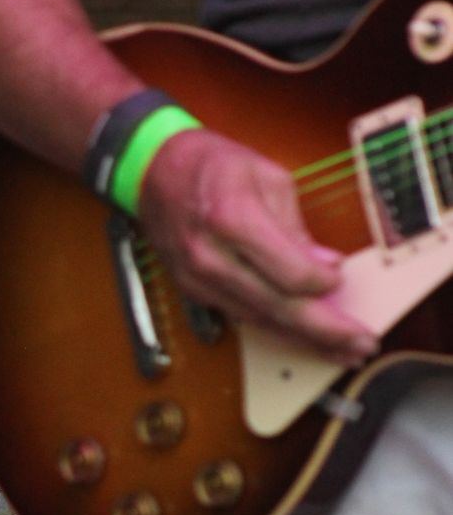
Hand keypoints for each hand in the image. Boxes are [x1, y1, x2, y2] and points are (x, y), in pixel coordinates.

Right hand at [138, 128, 378, 363]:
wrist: (153, 171)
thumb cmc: (210, 165)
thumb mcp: (267, 176)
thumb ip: (296, 226)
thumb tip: (324, 265)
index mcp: (233, 218)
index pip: (290, 272)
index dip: (323, 283)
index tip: (341, 278)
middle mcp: (212, 256)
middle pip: (278, 307)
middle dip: (325, 331)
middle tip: (360, 344)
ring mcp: (199, 279)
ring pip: (261, 321)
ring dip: (304, 339)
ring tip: (340, 350)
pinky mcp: (195, 291)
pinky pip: (242, 317)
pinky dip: (275, 328)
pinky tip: (301, 335)